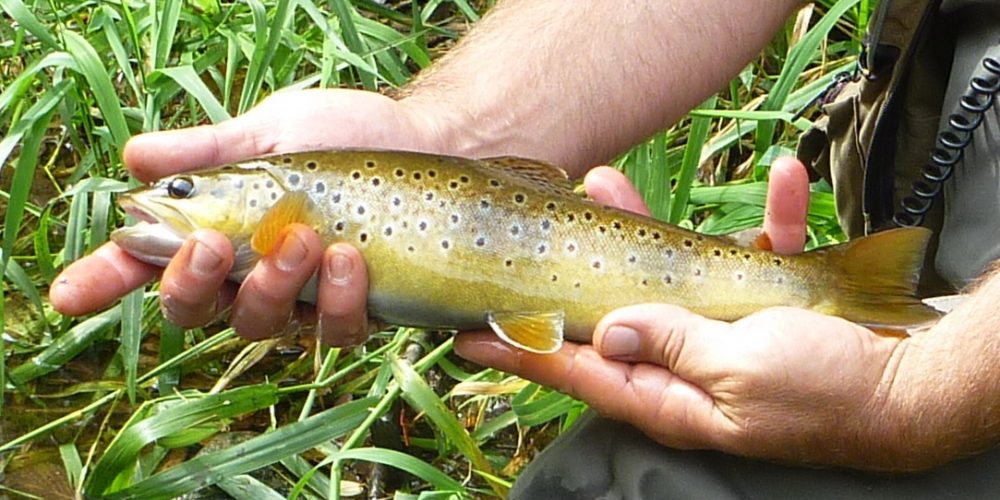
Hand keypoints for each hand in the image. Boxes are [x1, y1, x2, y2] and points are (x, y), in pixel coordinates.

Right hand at [50, 89, 440, 344]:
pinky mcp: (354, 313)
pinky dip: (336, 302)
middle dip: (195, 283)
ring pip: (260, 325)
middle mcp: (249, 275)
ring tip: (305, 239)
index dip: (104, 281)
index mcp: (217, 230)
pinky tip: (350, 261)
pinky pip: (332, 332)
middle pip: (194, 308)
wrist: (431, 142)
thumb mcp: (273, 132)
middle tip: (217, 242)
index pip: (146, 263)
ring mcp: (302, 301)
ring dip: (273, 287)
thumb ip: (209, 151)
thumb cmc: (346, 133)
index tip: (69, 295)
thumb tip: (136, 158)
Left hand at [456, 158, 907, 468]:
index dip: (525, 349)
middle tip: (544, 223)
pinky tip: (781, 182)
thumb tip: (608, 331)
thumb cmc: (827, 392)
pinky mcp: (768, 304)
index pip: (580, 370)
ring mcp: (724, 331)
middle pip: (614, 311)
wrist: (910, 383)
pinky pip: (754, 253)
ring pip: (668, 273)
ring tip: (613, 182)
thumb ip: (672, 344)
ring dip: (648, 225)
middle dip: (576, 267)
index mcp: (671, 394)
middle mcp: (687, 363)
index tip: (471, 331)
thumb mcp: (740, 371)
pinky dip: (766, 216)